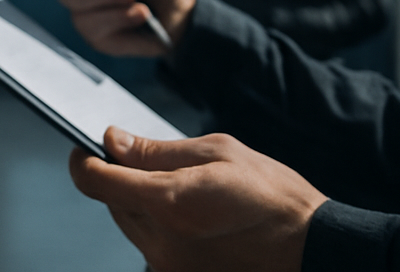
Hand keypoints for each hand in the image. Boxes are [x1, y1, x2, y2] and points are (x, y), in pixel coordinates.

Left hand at [70, 127, 325, 271]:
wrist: (314, 250)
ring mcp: (170, 267)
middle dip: (121, 179)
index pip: (94, 182)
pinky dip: (162, 228)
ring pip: (132, 225)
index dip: (84, 161)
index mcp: (168, 203)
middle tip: (154, 164)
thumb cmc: (274, 197)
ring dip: (143, 205)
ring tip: (188, 194)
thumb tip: (113, 141)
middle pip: (112, 203)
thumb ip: (157, 150)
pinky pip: (153, 247)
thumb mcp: (217, 153)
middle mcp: (161, 242)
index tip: (86, 148)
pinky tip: (196, 219)